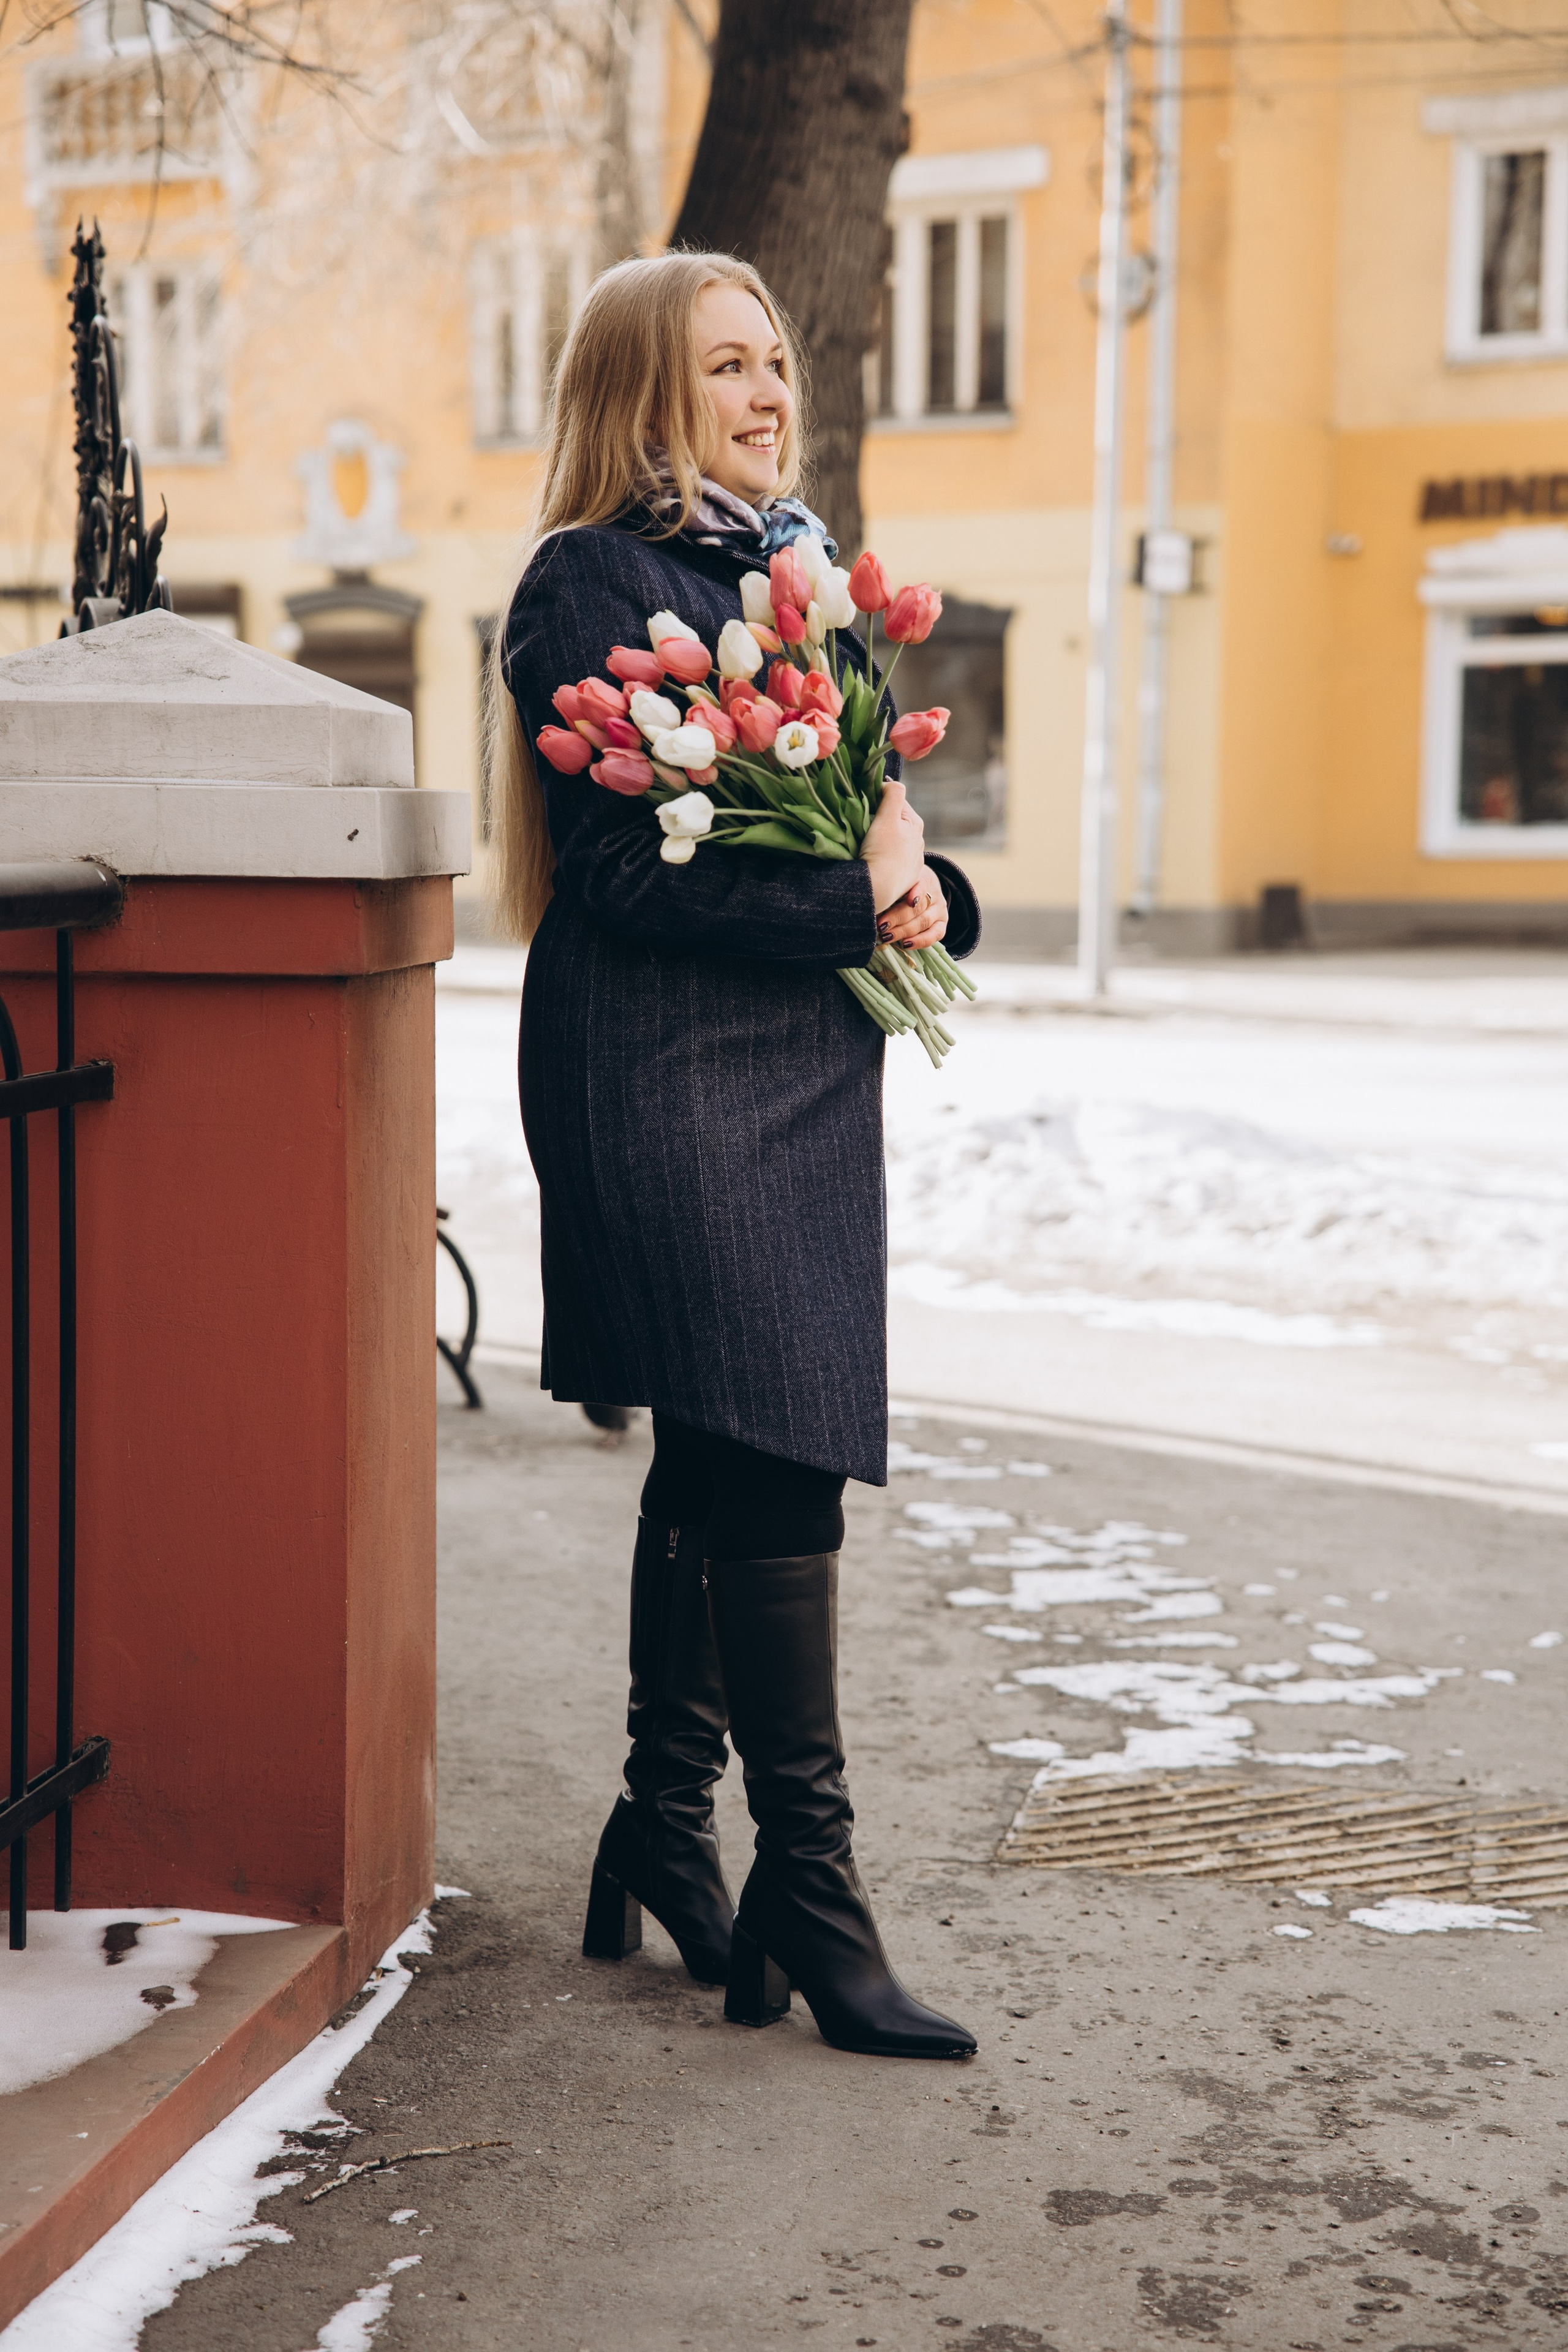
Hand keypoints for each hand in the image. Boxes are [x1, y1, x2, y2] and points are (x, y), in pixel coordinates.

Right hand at [862, 777, 925, 914]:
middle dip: (881, 821)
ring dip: (883, 840)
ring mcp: (914, 862)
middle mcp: (919, 842)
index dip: (879, 799)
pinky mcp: (906, 878)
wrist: (877, 890)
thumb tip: (891, 783)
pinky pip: (893, 861)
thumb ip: (893, 794)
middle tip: (864, 827)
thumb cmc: (881, 851)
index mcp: (915, 824)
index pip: (896, 801)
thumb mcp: (887, 817)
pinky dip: (885, 858)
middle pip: (895, 822)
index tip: (864, 807)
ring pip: (894, 842)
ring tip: (869, 846)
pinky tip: (876, 862)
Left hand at [877, 864, 948, 951]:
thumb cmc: (903, 886)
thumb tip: (873, 901)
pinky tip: (906, 944)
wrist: (921, 889)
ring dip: (903, 931)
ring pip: (923, 922)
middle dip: (897, 918)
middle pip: (918, 908)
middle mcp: (935, 894)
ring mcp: (940, 910)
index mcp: (925, 878)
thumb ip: (890, 888)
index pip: (922, 885)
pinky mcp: (942, 924)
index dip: (915, 893)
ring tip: (887, 936)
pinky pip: (935, 935)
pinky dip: (920, 941)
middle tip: (881, 925)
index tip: (908, 901)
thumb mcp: (898, 881)